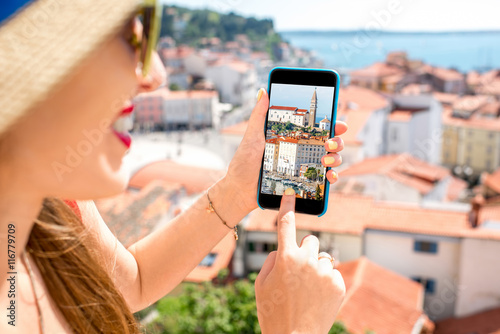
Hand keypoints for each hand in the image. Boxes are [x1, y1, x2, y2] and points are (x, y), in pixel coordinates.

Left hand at [223, 89, 347, 220]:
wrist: (239, 190)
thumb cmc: (243, 164)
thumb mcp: (252, 138)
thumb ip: (258, 115)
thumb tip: (263, 90)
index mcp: (291, 138)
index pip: (317, 129)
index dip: (332, 125)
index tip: (339, 125)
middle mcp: (300, 152)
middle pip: (330, 143)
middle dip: (337, 142)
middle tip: (329, 143)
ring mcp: (303, 168)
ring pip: (331, 160)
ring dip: (336, 159)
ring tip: (325, 161)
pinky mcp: (303, 184)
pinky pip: (324, 181)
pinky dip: (331, 178)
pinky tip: (329, 176)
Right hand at [255, 191, 345, 333]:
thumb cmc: (274, 312)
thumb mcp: (261, 285)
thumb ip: (271, 260)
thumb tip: (282, 249)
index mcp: (285, 258)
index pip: (286, 224)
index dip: (288, 206)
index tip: (291, 193)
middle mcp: (307, 260)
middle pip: (311, 240)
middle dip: (305, 250)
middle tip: (298, 271)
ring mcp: (324, 271)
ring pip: (322, 256)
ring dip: (316, 266)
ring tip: (307, 289)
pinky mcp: (338, 283)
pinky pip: (332, 272)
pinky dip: (326, 280)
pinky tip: (317, 296)